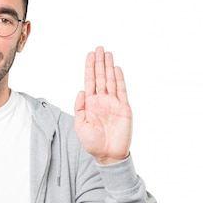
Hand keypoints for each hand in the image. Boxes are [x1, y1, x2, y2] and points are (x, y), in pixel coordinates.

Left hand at [74, 46, 132, 163]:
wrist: (108, 155)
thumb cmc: (92, 143)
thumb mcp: (80, 125)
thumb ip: (79, 108)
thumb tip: (80, 90)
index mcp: (91, 104)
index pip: (89, 81)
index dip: (89, 67)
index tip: (90, 55)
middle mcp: (102, 101)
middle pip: (100, 77)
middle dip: (99, 62)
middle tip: (99, 47)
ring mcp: (114, 103)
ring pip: (111, 80)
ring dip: (109, 66)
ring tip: (108, 53)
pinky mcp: (124, 108)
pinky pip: (122, 90)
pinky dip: (119, 79)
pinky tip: (116, 68)